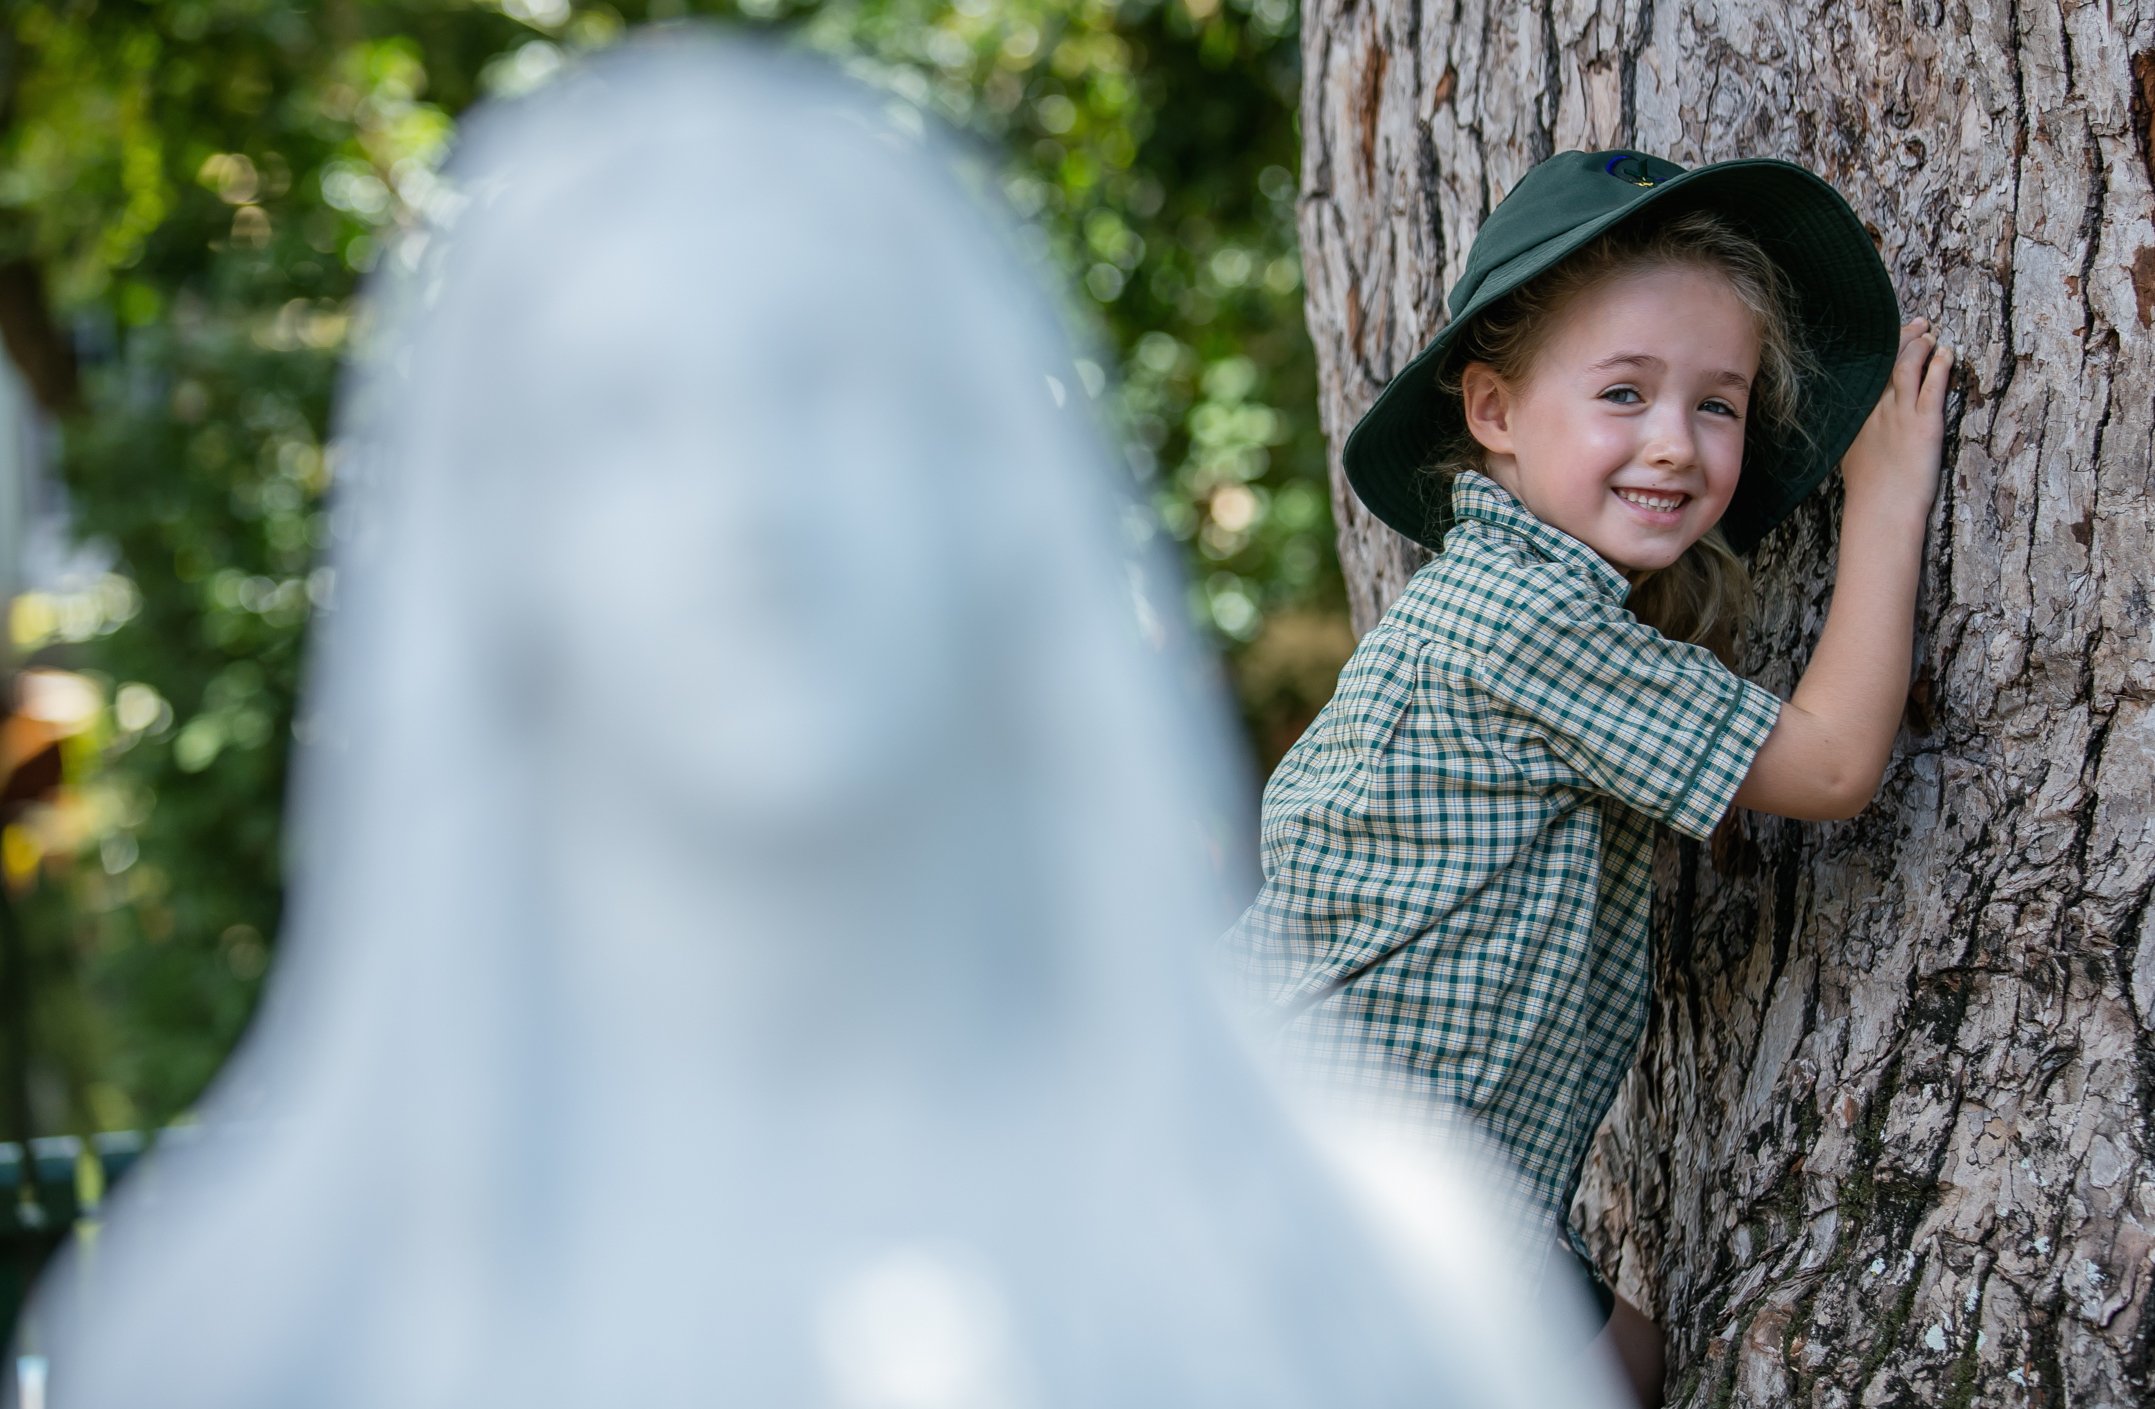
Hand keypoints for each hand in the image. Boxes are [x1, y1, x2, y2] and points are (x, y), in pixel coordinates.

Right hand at [1839, 317, 1951, 524]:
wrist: (1881, 510)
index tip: (1886, 338)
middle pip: (1885, 362)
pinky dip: (1939, 365)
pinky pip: (1933, 385)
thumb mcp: (1852, 458)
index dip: (1878, 351)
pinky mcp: (1924, 422)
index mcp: (1857, 417)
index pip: (1865, 373)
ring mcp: (1899, 414)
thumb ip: (1858, 437)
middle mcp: (1875, 409)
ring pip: (1907, 366)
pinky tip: (1946, 353)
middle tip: (1916, 324)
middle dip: (1901, 338)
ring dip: (1920, 346)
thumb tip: (1859, 432)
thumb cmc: (1869, 493)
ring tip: (1931, 335)